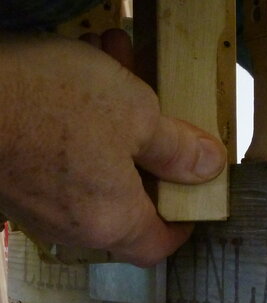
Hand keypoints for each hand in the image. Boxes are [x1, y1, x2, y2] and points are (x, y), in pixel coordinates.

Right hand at [0, 30, 226, 265]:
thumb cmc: (48, 101)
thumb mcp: (136, 114)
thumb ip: (178, 148)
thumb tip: (210, 169)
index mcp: (110, 220)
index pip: (156, 246)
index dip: (181, 225)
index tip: (193, 197)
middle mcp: (70, 222)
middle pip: (127, 198)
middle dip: (148, 144)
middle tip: (160, 103)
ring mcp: (33, 200)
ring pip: (91, 163)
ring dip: (111, 116)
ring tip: (116, 56)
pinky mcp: (7, 174)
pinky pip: (55, 151)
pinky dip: (73, 114)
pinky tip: (77, 59)